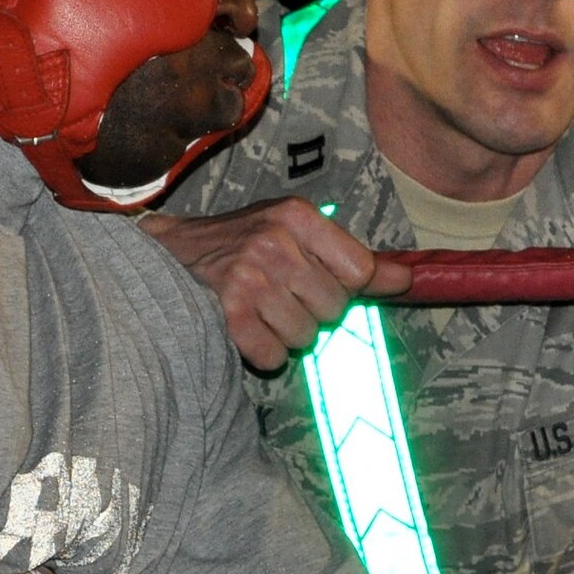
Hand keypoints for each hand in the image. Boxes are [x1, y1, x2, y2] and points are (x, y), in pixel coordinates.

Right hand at [139, 201, 411, 369]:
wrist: (167, 256)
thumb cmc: (241, 245)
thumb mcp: (294, 233)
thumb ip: (350, 258)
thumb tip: (406, 281)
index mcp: (297, 215)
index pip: (361, 271)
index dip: (347, 287)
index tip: (324, 283)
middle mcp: (275, 242)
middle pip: (335, 308)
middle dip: (313, 311)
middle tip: (280, 294)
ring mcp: (249, 278)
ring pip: (307, 336)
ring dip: (287, 333)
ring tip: (260, 309)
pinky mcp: (228, 314)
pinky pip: (275, 357)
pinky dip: (263, 352)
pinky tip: (244, 327)